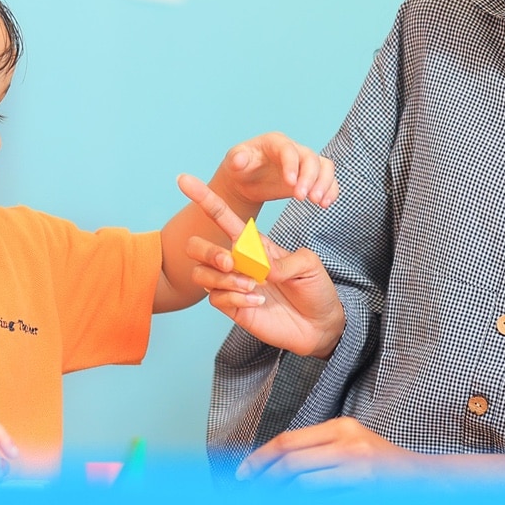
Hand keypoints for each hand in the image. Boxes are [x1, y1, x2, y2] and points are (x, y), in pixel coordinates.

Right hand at [179, 174, 344, 357]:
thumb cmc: (315, 288)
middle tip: (232, 262)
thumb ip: (282, 260)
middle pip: (198, 247)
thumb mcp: (308, 264)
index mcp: (252, 243)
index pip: (222, 216)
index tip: (183, 179)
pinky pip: (216, 298)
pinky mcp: (234, 307)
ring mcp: (233, 285)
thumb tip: (256, 266)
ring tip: (253, 285)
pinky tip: (257, 300)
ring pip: (201, 274)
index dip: (203, 198)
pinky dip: (235, 297)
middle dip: (208, 251)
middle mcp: (238, 262)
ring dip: (225, 278)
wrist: (321, 324)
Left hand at [208, 133, 337, 212]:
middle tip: (303, 198)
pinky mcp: (311, 177)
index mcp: (275, 142)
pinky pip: (328, 180)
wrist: (247, 179)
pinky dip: (331, 191)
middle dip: (310, 178)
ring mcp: (304, 162)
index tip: (290, 183)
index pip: (288, 150)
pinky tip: (325, 204)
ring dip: (325, 184)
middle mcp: (294, 149)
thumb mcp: (234, 161)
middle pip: (310, 158)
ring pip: (324, 167)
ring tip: (319, 202)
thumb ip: (237, 159)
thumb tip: (238, 160)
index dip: (291, 165)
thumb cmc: (241, 166)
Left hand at [237, 418, 504, 488]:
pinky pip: (321, 497)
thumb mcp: (353, 447)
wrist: (426, 481)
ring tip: (265, 502)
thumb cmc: (385, 468)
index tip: (243, 474)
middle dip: (263, 479)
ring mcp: (358, 465)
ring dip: (278, 494)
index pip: (288, 440)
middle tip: (248, 493)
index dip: (260, 458)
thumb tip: (277, 465)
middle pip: (289, 459)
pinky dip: (303, 501)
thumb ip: (320, 451)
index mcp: (341, 427)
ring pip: (301, 481)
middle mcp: (348, 442)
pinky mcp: (365, 486)